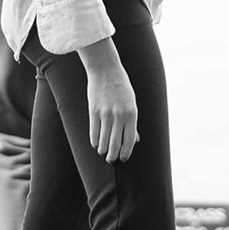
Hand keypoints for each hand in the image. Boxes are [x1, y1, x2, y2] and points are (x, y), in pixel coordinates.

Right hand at [78, 38, 140, 160]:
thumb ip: (132, 122)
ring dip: (102, 151)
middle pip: (115, 145)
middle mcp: (119, 116)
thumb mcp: (132, 103)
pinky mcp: (93, 112)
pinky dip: (94, 141)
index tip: (124, 158)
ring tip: (103, 152)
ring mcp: (105, 114)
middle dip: (113, 156)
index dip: (126, 153)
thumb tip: (134, 140)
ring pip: (103, 142)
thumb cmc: (121, 86)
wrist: (105, 70)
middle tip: (111, 159)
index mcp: (132, 114)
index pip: (129, 141)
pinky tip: (95, 144)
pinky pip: (93, 133)